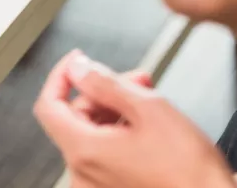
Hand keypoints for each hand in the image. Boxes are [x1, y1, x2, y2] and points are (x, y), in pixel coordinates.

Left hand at [34, 51, 233, 187]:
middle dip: (104, 91)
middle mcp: (82, 173)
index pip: (48, 105)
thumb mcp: (150, 109)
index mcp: (85, 151)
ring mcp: (96, 185)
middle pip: (75, 118)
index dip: (62, 76)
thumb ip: (107, 84)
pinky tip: (149, 126)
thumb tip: (79, 69)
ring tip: (151, 102)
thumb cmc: (188, 167)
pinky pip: (104, 153)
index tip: (79, 61)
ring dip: (116, 110)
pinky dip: (121, 133)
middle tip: (139, 80)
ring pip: (93, 134)